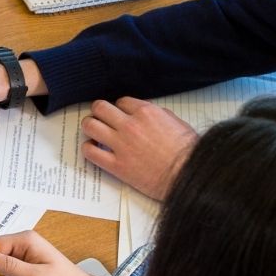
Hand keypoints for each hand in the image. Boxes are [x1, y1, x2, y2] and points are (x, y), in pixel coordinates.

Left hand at [80, 98, 196, 199]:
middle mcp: (129, 125)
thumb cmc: (187, 151)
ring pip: (90, 125)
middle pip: (100, 107)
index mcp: (146, 112)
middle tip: (101, 119)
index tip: (120, 115)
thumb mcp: (176, 122)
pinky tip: (94, 149)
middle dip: (99, 111)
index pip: (121, 101)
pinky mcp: (116, 165)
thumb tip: (144, 114)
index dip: (119, 108)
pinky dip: (88, 148)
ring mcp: (121, 145)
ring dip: (89, 126)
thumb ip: (157, 115)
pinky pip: (90, 152)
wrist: (187, 175)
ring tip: (94, 132)